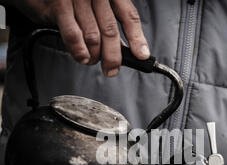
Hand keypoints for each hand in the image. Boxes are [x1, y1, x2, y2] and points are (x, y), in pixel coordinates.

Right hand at [12, 0, 149, 74]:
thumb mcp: (94, 6)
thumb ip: (107, 24)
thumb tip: (124, 48)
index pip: (129, 17)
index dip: (137, 39)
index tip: (142, 56)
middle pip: (110, 31)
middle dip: (113, 57)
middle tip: (112, 71)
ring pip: (93, 36)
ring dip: (94, 56)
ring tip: (91, 61)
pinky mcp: (59, 4)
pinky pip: (73, 34)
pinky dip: (79, 51)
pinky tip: (82, 58)